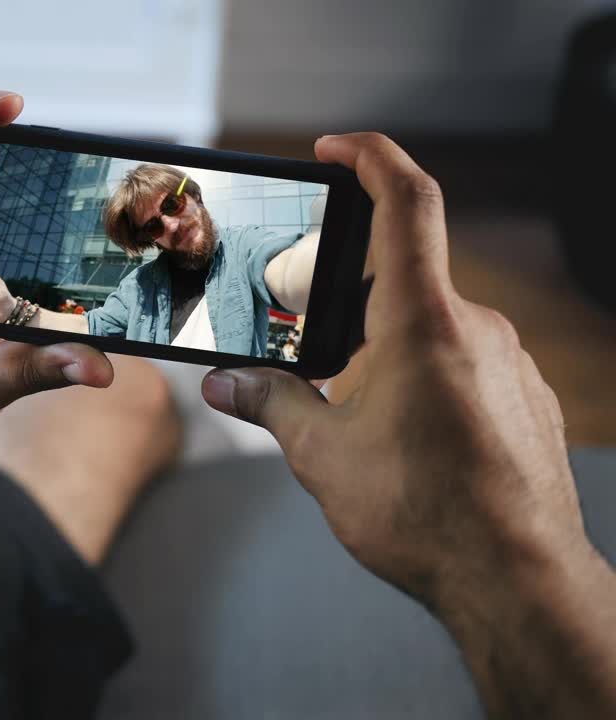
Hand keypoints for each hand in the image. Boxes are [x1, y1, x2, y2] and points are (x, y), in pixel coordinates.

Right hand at [201, 133, 590, 613]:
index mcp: (424, 324)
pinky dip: (426, 375)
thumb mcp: (323, 456)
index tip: (336, 147)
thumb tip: (225, 382)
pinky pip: (467, 361)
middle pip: (408, 274)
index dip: (371, 158)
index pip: (407, 203)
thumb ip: (271, 404)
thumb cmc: (424, 516)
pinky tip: (404, 432)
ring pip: (436, 325)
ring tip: (354, 404)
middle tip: (312, 337)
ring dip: (388, 346)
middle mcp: (476, 329)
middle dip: (353, 296)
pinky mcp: (526, 396)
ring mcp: (509, 362)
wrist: (517, 579)